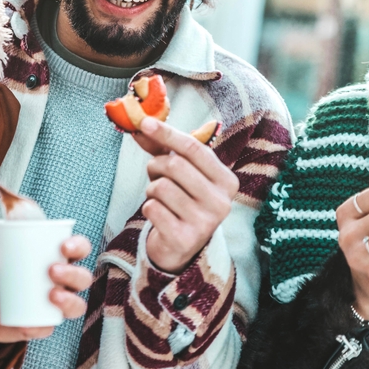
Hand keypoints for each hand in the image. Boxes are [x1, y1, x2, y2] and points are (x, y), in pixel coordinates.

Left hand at [0, 236, 92, 354]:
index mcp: (54, 258)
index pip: (78, 249)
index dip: (79, 247)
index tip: (64, 246)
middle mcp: (61, 282)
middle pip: (83, 278)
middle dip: (73, 274)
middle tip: (52, 270)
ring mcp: (54, 307)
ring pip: (77, 305)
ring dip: (70, 301)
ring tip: (52, 295)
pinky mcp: (41, 326)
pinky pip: (48, 328)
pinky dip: (40, 327)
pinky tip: (28, 325)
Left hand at [133, 116, 239, 273]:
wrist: (182, 246)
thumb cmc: (183, 200)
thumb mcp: (181, 172)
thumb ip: (164, 148)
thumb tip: (141, 124)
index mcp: (227, 181)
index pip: (195, 149)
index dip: (167, 133)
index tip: (145, 122)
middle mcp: (221, 202)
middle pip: (175, 166)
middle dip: (156, 166)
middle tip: (154, 173)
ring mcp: (205, 223)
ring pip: (161, 187)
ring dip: (151, 189)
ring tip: (159, 197)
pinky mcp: (184, 239)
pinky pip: (152, 208)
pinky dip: (148, 207)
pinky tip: (159, 215)